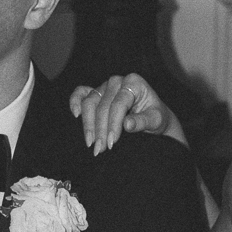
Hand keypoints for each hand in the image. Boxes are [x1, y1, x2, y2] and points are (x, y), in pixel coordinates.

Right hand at [69, 75, 184, 153]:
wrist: (152, 117)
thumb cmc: (155, 117)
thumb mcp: (156, 120)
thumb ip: (143, 121)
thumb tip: (127, 125)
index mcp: (133, 82)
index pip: (119, 104)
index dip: (113, 124)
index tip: (112, 142)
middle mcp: (117, 81)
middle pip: (102, 105)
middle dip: (100, 129)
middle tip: (100, 149)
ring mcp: (104, 86)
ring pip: (90, 103)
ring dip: (88, 124)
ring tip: (91, 143)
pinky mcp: (96, 92)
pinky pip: (81, 93)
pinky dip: (75, 101)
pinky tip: (75, 115)